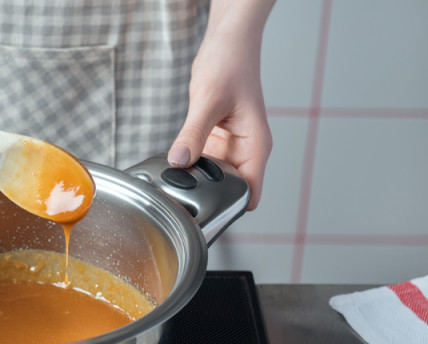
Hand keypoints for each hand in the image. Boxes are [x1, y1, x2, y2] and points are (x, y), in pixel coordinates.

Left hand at [168, 0, 274, 210]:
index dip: (231, 208)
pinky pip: (200, 160)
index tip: (206, 216)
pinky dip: (188, 164)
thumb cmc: (231, 64)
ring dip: (194, 180)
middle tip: (179, 198)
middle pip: (228, 189)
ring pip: (211, 177)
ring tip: (173, 181)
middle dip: (206, 195)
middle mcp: (244, 150)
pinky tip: (173, 163)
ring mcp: (229, 146)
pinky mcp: (214, 139)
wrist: (227, 42)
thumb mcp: (209, 100)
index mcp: (255, 146)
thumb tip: (179, 161)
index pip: (250, 192)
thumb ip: (193, 134)